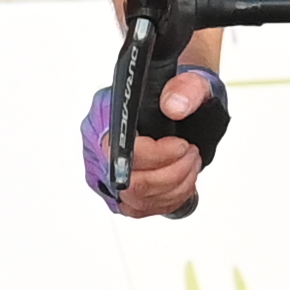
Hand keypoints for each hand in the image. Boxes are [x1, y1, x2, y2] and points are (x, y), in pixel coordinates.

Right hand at [81, 64, 227, 219]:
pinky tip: (182, 180)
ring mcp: (105, 169)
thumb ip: (186, 88)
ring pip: (136, 199)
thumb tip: (174, 107)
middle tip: (191, 154)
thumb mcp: (192, 81)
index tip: (182, 145)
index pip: (118, 149)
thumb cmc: (178, 93)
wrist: (180, 102)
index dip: (156, 154)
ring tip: (191, 163)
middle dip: (170, 174)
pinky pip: (141, 208)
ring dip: (175, 186)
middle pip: (129, 183)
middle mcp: (97, 144)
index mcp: (105, 112)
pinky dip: (170, 198)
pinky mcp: (119, 189)